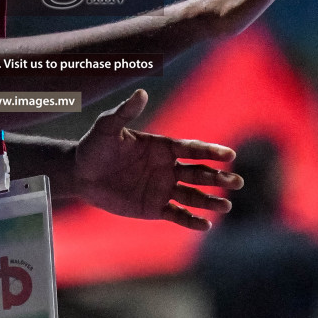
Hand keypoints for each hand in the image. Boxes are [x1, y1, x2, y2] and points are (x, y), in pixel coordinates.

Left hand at [72, 89, 241, 230]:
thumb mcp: (107, 128)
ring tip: (226, 206)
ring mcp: (162, 188)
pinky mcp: (154, 208)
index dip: (211, 152)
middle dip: (218, 177)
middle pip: (199, 173)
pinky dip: (191, 220)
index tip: (229, 155)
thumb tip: (141, 92)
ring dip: (210, 201)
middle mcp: (167, 167)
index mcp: (163, 147)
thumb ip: (125, 112)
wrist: (79, 174)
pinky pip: (177, 215)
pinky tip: (206, 225)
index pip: (192, 149)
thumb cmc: (94, 146)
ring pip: (192, 196)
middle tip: (237, 181)